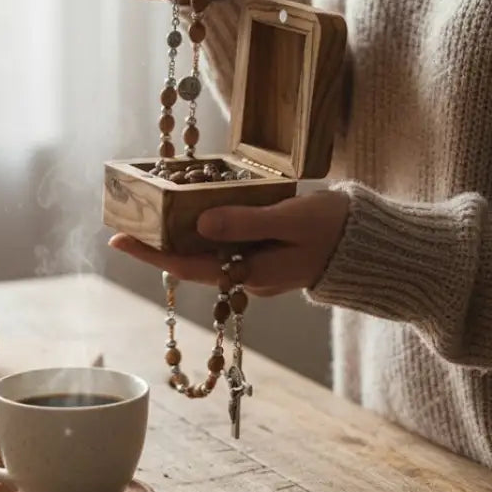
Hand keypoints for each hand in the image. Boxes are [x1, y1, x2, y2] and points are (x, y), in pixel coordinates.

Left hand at [108, 191, 349, 295]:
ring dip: (179, 237)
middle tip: (123, 224)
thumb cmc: (337, 229)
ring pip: (207, 255)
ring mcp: (258, 270)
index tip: (116, 240)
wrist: (375, 247)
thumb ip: (247, 222)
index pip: (187, 265)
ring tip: (149, 215)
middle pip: (191, 262)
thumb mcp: (292, 219)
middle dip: (156, 245)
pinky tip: (194, 214)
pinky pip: (226, 248)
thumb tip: (201, 223)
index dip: (149, 254)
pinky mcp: (267, 258)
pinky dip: (206, 231)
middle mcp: (248, 276)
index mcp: (251, 271)